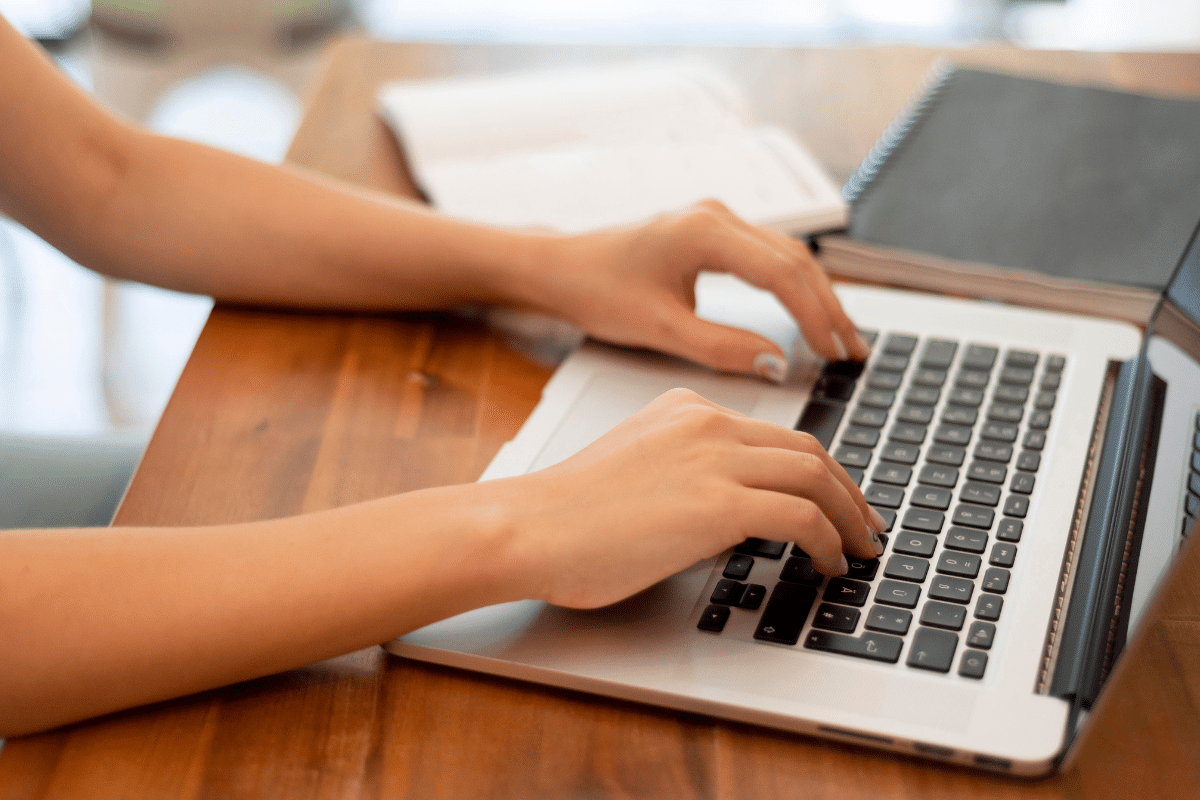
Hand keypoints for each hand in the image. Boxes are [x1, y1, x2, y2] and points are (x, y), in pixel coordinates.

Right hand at [488, 389, 886, 608]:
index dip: (817, 469)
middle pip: (806, 448)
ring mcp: (714, 458)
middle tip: (865, 524)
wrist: (530, 526)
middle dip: (847, 490)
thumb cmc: (567, 513)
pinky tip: (830, 564)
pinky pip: (802, 516)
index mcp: (685, 409)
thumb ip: (683, 469)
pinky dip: (829, 540)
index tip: (834, 498)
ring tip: (860, 549)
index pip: (773, 433)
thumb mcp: (635, 467)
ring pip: (815, 475)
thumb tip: (729, 508)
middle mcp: (706, 423)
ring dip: (849, 517)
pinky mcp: (718, 503)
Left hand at [536, 200, 870, 379]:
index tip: (834, 354)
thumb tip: (775, 363)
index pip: (781, 273)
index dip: (815, 316)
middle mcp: (716, 216)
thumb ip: (719, 347)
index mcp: (703, 232)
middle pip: (794, 261)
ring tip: (840, 339)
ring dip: (816, 297)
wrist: (560, 267)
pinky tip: (807, 314)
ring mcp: (715, 220)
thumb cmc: (596, 290)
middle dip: (828, 308)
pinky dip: (793, 287)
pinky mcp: (711, 232)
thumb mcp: (657, 328)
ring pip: (786, 256)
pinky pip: (768, 256)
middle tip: (853, 353)